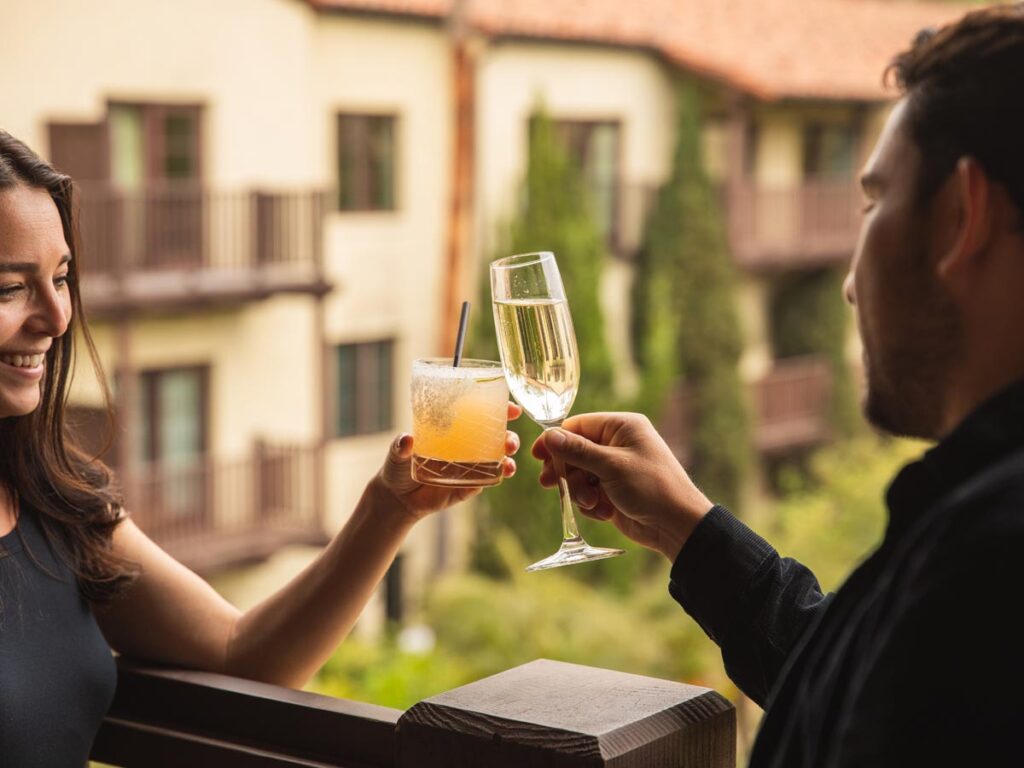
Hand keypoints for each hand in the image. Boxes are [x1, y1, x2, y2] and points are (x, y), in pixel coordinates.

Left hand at [375, 402, 522, 520]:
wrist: (398, 498)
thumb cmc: (399, 466)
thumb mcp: (398, 452)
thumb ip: (401, 445)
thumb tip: (407, 439)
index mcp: (454, 430)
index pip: (481, 415)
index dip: (500, 410)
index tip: (512, 409)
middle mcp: (467, 447)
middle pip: (497, 437)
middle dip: (510, 437)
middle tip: (510, 442)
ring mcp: (471, 467)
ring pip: (498, 459)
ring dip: (508, 458)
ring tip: (509, 461)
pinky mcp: (469, 487)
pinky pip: (487, 480)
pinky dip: (498, 476)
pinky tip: (502, 473)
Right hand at [532, 412, 712, 560]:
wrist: (676, 525)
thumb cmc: (651, 487)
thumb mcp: (611, 467)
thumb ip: (578, 451)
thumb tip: (549, 436)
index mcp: (622, 426)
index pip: (578, 425)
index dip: (556, 440)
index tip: (538, 456)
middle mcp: (617, 444)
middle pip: (574, 451)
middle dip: (567, 471)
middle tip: (550, 483)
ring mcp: (614, 468)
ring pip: (579, 475)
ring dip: (580, 491)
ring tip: (592, 503)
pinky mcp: (612, 490)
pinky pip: (588, 492)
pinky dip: (591, 503)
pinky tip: (604, 512)